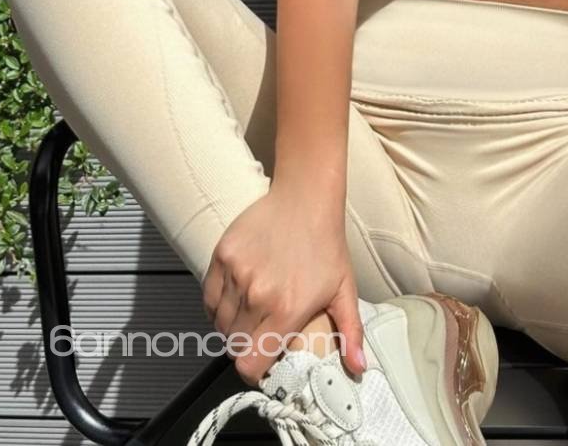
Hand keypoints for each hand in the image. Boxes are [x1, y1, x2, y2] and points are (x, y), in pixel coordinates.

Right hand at [202, 185, 364, 386]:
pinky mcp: (222, 256)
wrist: (305, 197)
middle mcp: (258, 295)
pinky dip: (218, 304)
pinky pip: (209, 297)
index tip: (262, 361)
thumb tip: (358, 368)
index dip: (253, 370)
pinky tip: (236, 296)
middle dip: (245, 345)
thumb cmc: (326, 244)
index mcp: (287, 309)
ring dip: (232, 324)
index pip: (250, 363)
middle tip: (260, 332)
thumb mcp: (344, 289)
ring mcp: (237, 274)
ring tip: (251, 311)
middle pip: (234, 344)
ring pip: (220, 322)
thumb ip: (350, 333)